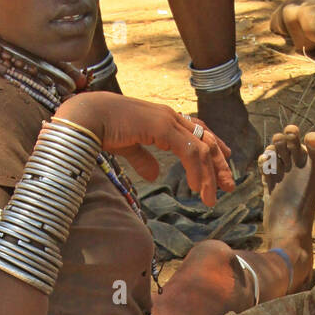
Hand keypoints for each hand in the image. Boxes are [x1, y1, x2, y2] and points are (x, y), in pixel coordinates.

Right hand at [56, 93, 234, 205]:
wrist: (86, 118)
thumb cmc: (101, 129)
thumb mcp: (128, 147)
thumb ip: (143, 159)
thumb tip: (154, 175)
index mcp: (163, 119)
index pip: (197, 132)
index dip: (213, 147)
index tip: (223, 164)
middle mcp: (170, 117)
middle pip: (207, 139)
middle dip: (220, 164)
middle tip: (228, 186)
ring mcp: (168, 120)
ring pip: (202, 148)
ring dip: (210, 175)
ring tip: (212, 197)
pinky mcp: (163, 128)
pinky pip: (190, 151)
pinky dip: (197, 171)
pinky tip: (197, 188)